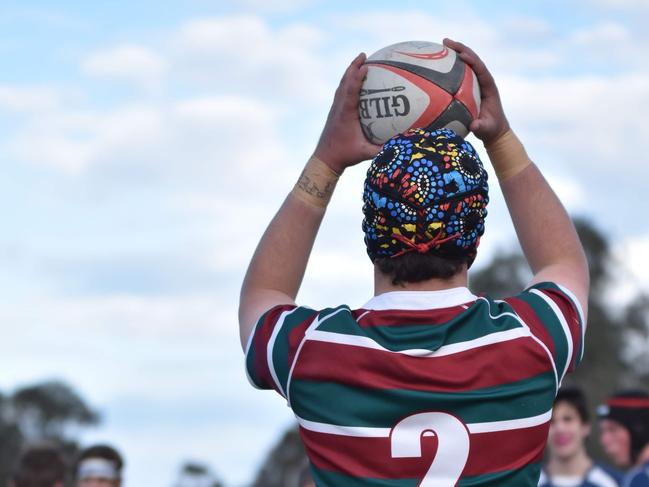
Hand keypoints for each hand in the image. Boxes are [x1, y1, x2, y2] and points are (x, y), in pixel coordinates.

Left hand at [313, 53, 382, 173]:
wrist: (325, 158)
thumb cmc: (345, 155)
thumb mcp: (366, 153)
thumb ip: (383, 148)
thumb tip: (403, 141)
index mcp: (346, 114)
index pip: (351, 92)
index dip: (357, 78)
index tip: (364, 66)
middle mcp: (339, 108)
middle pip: (344, 82)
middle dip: (353, 67)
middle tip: (363, 55)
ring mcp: (336, 109)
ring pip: (341, 85)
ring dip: (349, 72)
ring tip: (359, 61)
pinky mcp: (335, 112)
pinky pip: (341, 92)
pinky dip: (348, 82)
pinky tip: (354, 81)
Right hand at [443, 38, 509, 146]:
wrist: (494, 130)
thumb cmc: (491, 129)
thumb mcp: (487, 129)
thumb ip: (481, 127)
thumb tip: (473, 126)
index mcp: (489, 86)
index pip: (480, 68)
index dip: (471, 60)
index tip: (461, 54)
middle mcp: (482, 80)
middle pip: (472, 59)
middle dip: (460, 48)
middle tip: (445, 41)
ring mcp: (476, 82)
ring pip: (465, 63)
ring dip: (454, 52)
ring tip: (441, 44)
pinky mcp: (469, 86)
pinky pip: (459, 74)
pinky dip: (449, 66)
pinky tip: (437, 63)